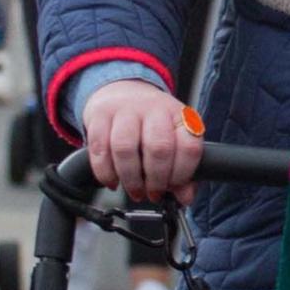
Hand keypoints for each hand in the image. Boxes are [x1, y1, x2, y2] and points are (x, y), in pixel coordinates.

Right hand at [80, 76, 199, 202]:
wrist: (123, 92)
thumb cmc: (152, 125)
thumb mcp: (175, 141)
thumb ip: (183, 171)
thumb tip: (184, 198)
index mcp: (180, 117)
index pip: (189, 147)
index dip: (183, 174)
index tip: (174, 188)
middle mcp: (155, 109)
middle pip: (158, 148)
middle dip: (156, 180)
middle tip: (153, 193)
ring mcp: (126, 109)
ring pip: (125, 148)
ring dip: (130, 179)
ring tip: (134, 190)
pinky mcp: (100, 114)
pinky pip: (99, 148)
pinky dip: (105, 172)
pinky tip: (112, 181)